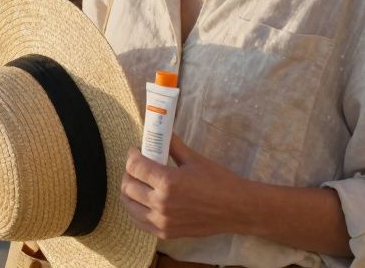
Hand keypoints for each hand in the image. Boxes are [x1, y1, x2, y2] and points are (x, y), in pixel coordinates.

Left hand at [120, 135, 249, 239]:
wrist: (236, 209)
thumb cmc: (218, 181)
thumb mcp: (194, 159)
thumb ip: (173, 145)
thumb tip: (160, 131)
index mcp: (168, 182)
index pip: (135, 166)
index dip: (132, 155)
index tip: (136, 150)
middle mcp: (161, 204)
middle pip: (128, 186)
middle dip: (129, 172)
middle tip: (137, 165)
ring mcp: (162, 221)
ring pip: (129, 205)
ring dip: (129, 191)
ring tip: (138, 182)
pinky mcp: (165, 233)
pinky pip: (139, 221)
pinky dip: (136, 208)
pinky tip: (143, 199)